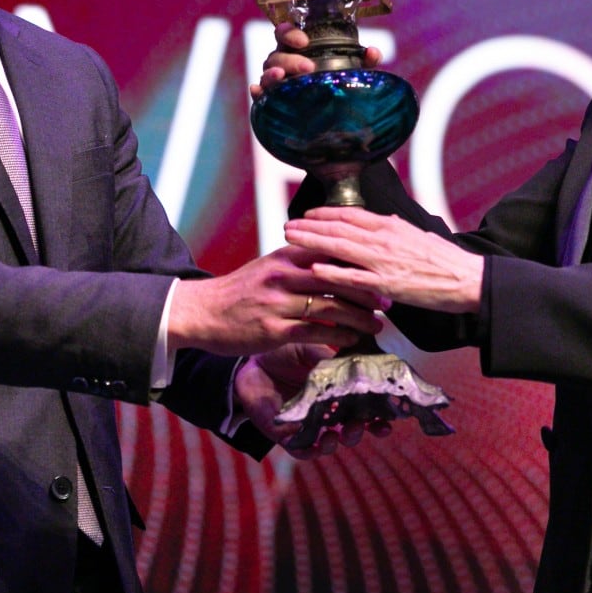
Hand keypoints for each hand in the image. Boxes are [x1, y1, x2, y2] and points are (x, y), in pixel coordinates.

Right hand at [168, 245, 388, 356]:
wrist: (202, 312)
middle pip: (336, 277)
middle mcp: (283, 275)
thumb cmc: (240, 291)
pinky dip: (338, 336)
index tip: (381, 271)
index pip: (330, 251)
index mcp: (285, 255)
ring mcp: (278, 302)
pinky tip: (351, 340)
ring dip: (359, 317)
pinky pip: (314, 332)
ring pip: (330, 306)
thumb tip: (333, 261)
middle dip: (367, 290)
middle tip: (388, 300)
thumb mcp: (269, 266)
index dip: (359, 262)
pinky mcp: (273, 330)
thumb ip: (299, 261)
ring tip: (377, 324)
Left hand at [234, 345, 393, 458]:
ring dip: (337, 443)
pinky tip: (316, 442)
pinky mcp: (284, 433)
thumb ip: (331, 357)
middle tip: (361, 427)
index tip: (390, 419)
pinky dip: (310, 449)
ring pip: (328, 443)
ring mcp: (306, 424)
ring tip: (337, 436)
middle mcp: (325, 412)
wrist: (250, 359)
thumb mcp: (310, 350)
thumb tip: (357, 357)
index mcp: (337, 392)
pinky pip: (300, 449)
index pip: (364, 408)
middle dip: (360, 432)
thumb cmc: (284, 352)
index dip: (379, 416)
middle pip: (350, 430)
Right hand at [249, 22, 383, 98]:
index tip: (304, 41)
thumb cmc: (336, 87)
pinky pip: (259, 97)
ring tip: (281, 78)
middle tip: (308, 68)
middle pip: (276, 55)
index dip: (290, 33)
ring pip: (266, 73)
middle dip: (290, 59)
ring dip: (271, 74)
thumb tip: (373, 52)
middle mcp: (282, 64)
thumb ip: (363, 62)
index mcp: (297, 51)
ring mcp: (275, 84)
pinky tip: (257, 92)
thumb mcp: (352, 74)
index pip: (284, 33)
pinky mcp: (271, 103)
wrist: (333, 124)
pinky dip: (257, 93)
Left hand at [285, 207, 484, 313]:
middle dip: (309, 226)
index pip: (349, 215)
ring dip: (311, 242)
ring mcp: (382, 260)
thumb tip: (379, 221)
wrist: (466, 278)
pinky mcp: (386, 283)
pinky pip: (353, 277)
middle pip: (337, 227)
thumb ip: (394, 229)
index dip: (325, 214)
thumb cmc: (443, 260)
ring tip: (290, 239)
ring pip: (339, 247)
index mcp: (390, 225)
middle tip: (288, 225)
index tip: (307, 215)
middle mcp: (382, 238)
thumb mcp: (416, 235)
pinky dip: (332, 272)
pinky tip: (314, 269)